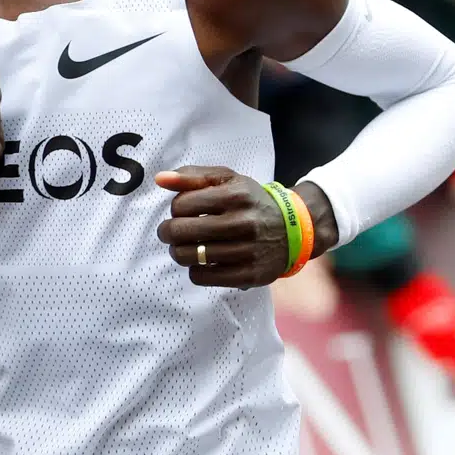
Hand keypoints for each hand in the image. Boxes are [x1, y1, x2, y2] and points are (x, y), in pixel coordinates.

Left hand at [155, 168, 336, 287]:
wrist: (294, 229)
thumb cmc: (251, 202)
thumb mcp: (228, 180)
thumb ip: (192, 176)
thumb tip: (160, 179)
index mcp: (236, 195)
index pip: (181, 204)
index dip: (176, 208)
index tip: (183, 211)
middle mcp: (244, 223)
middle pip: (181, 231)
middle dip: (169, 232)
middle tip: (172, 232)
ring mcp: (248, 251)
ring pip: (188, 256)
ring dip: (179, 252)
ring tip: (185, 247)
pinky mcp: (250, 274)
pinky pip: (203, 278)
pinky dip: (195, 271)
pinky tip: (202, 262)